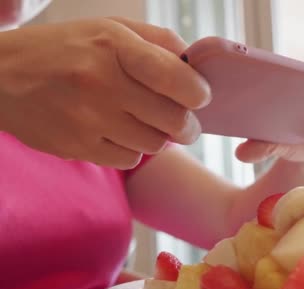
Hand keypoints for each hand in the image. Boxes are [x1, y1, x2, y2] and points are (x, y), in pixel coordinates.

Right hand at [0, 17, 210, 168]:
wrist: (1, 77)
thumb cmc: (65, 49)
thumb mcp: (109, 29)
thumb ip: (158, 41)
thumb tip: (196, 63)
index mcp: (114, 46)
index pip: (176, 77)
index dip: (198, 93)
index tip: (200, 96)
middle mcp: (101, 82)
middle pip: (173, 120)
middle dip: (187, 124)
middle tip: (184, 122)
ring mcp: (87, 118)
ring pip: (154, 144)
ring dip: (158, 137)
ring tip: (145, 123)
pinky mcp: (76, 146)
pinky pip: (128, 160)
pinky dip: (132, 150)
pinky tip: (118, 133)